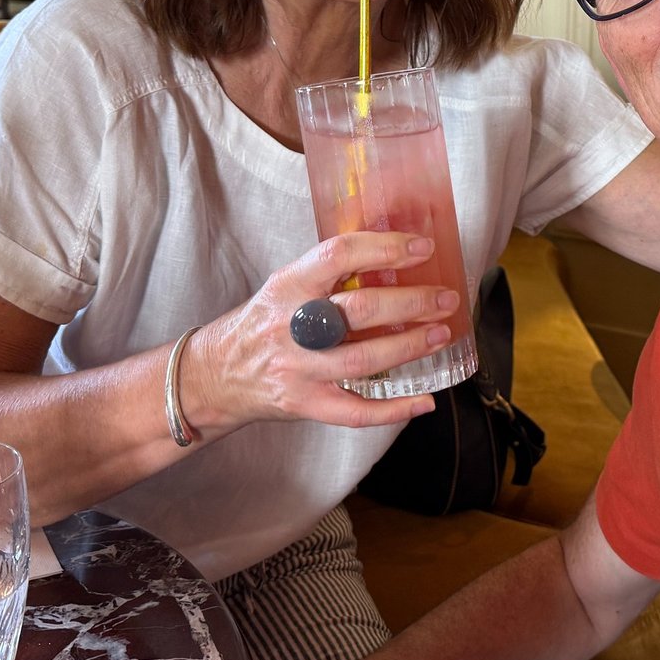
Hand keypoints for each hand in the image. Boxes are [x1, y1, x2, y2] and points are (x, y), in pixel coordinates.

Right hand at [184, 230, 458, 433]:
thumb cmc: (262, 323)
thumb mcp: (285, 286)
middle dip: (410, 302)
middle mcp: (293, 326)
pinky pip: (355, 411)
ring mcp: (299, 368)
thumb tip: (393, 255)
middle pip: (359, 310)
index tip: (421, 247)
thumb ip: (328, 275)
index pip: (338, 255)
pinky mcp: (305, 404)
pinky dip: (394, 409)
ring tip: (441, 334)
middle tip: (445, 298)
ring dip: (410, 347)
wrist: (214, 374)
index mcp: (289, 285)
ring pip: (363, 359)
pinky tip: (424, 401)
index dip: (383, 248)